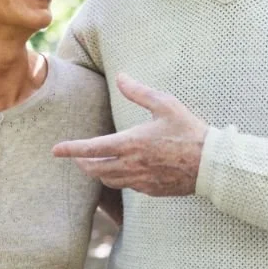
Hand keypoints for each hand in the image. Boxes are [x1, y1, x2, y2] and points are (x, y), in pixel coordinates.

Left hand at [52, 74, 207, 196]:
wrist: (211, 164)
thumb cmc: (189, 131)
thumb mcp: (165, 104)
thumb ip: (139, 92)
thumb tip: (120, 78)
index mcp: (131, 143)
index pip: (92, 149)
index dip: (71, 149)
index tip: (55, 150)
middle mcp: (132, 165)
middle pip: (94, 170)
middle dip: (81, 164)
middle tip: (76, 158)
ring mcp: (141, 180)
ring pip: (109, 180)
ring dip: (98, 173)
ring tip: (95, 164)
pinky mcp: (151, 190)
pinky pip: (127, 187)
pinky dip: (118, 179)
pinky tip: (123, 171)